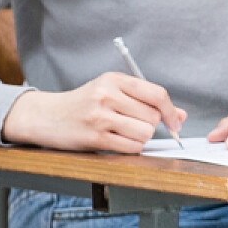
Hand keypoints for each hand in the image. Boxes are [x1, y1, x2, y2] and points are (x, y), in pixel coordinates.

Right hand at [1, 73, 186, 153]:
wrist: (46, 116)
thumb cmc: (82, 104)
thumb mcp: (111, 93)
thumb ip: (146, 102)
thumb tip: (180, 116)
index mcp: (113, 79)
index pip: (157, 94)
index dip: (172, 112)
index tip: (175, 122)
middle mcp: (106, 95)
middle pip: (153, 117)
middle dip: (149, 125)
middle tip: (131, 124)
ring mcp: (100, 116)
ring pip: (145, 133)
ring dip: (139, 138)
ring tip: (122, 132)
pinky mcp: (95, 137)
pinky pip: (132, 148)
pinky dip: (131, 148)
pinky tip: (116, 141)